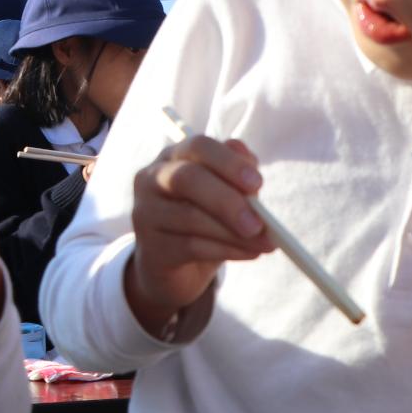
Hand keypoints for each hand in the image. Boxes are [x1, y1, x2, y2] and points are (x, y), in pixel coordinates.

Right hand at [125, 133, 276, 335]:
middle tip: (259, 223)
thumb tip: (251, 166)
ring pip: (191, 217)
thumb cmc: (205, 219)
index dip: (229, 162)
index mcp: (175, 156)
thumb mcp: (225, 193)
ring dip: (234, 233)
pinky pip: (191, 246)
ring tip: (265, 244)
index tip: (257, 183)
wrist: (175, 266)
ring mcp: (146, 213)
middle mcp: (153, 178)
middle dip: (227, 200)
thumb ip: (237, 177)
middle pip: (187, 178)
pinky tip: (249, 254)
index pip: (198, 146)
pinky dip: (226, 250)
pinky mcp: (151, 246)